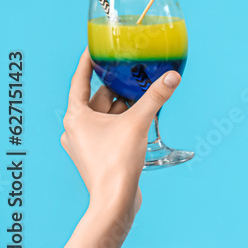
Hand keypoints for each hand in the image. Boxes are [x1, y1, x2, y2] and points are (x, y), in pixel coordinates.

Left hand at [46, 48, 180, 247]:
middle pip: (98, 97)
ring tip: (144, 92)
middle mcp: (76, 128)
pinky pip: (110, 128)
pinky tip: (142, 117)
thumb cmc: (116, 163)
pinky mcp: (98, 154)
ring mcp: (86, 143)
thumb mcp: (138, 122)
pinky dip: (124, 120)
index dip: (88, 62)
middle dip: (117, 85)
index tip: (95, 47)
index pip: (80, 80)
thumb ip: (155, 97)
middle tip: (135, 70)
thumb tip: (172, 76)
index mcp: (76, 116)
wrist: (114, 200)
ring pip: (106, 114)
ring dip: (124, 104)